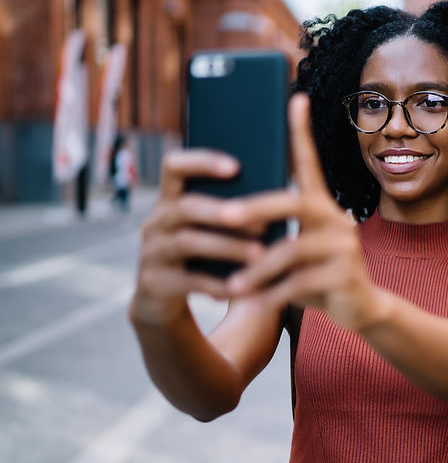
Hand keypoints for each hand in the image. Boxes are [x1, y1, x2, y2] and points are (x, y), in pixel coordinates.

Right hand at [132, 149, 265, 324]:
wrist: (164, 301)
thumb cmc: (200, 256)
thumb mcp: (208, 230)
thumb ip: (231, 211)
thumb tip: (280, 197)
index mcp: (171, 200)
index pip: (174, 166)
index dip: (202, 162)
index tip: (236, 166)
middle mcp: (157, 221)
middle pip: (186, 207)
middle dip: (224, 212)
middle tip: (262, 223)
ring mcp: (152, 252)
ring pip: (188, 243)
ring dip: (229, 247)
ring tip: (261, 255)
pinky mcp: (154, 283)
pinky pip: (189, 280)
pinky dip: (219, 283)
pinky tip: (245, 286)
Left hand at [224, 94, 382, 329]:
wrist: (361, 309)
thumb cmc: (318, 275)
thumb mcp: (296, 249)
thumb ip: (276, 232)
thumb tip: (227, 216)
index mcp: (322, 207)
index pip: (310, 164)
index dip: (302, 132)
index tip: (295, 99)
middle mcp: (337, 219)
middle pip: (294, 203)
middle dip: (257, 209)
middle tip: (225, 216)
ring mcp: (344, 247)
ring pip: (291, 250)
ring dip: (257, 269)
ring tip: (233, 286)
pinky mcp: (345, 275)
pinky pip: (299, 283)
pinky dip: (271, 294)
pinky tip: (253, 304)